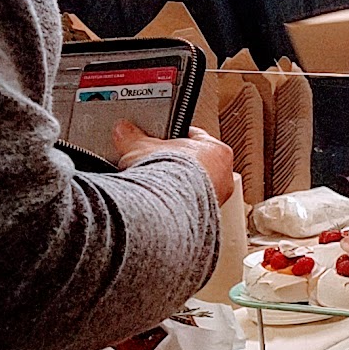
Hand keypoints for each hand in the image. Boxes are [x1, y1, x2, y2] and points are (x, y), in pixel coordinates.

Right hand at [112, 121, 235, 205]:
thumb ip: (134, 137)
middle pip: (196, 164)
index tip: (159, 140)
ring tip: (153, 186)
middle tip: (155, 165)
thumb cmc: (168, 175)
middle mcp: (224, 176)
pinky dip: (175, 205)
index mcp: (217, 150)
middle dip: (175, 164)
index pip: (195, 137)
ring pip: (194, 187)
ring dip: (176, 186)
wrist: (167, 209)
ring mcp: (217, 200)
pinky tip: (158, 203)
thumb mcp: (141, 148)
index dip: (173, 137)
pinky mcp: (205, 218)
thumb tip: (124, 131)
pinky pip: (188, 207)